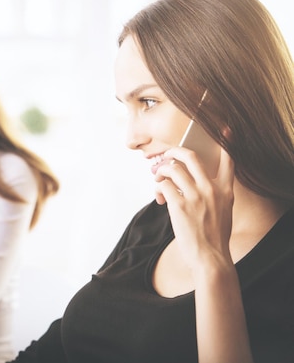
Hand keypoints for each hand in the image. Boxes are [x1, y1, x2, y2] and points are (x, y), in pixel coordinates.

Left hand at [154, 145, 234, 269]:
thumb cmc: (214, 236)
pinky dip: (158, 189)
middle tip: (166, 155)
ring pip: (172, 169)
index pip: (228, 161)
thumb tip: (190, 180)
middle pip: (190, 156)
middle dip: (173, 151)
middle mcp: (212, 189)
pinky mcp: (180, 205)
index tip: (224, 130)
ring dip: (160, 172)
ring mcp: (196, 196)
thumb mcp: (223, 211)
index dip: (225, 143)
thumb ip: (213, 193)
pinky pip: (163, 186)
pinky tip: (160, 198)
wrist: (210, 257)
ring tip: (158, 180)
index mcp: (226, 190)